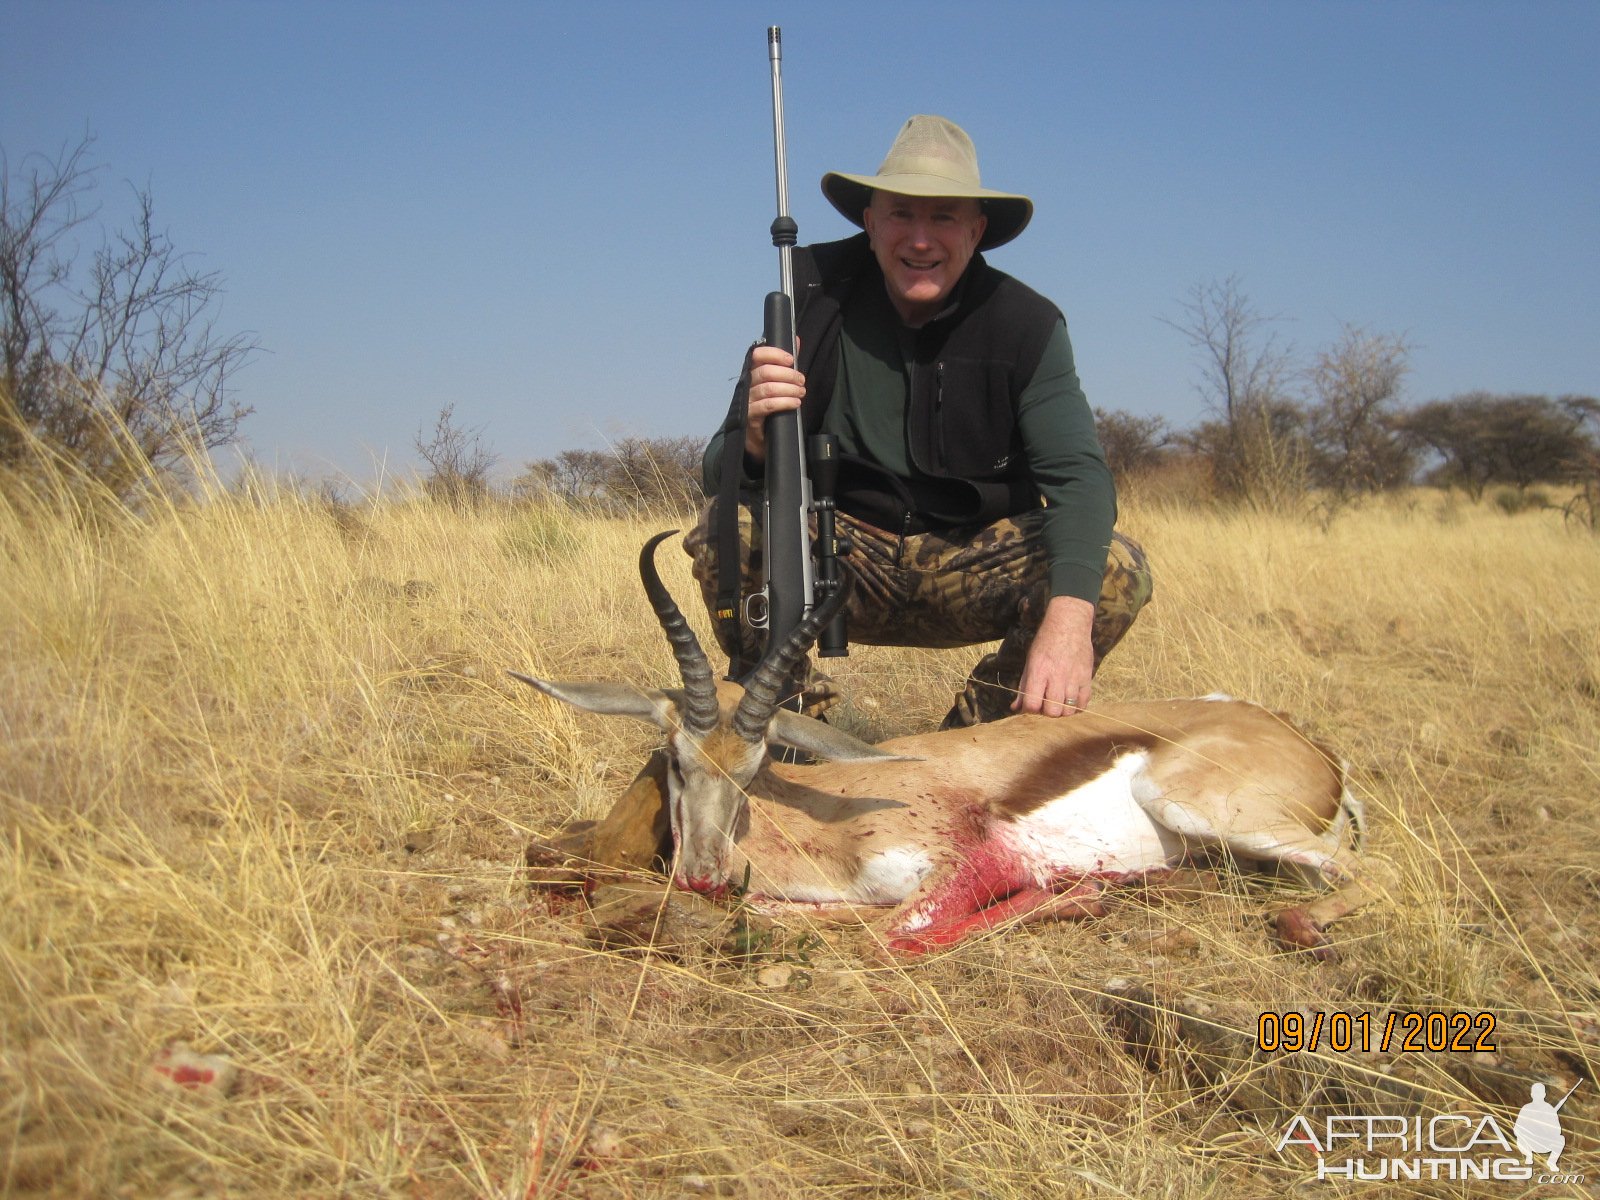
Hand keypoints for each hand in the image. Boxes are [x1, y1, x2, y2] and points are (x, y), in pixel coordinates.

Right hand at [743, 344, 805, 461]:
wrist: (758, 437)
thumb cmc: (768, 406)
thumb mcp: (778, 383)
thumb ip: (786, 363)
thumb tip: (796, 340)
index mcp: (753, 373)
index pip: (757, 355)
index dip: (774, 354)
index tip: (791, 359)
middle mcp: (747, 385)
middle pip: (765, 372)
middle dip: (787, 374)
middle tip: (801, 381)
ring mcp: (747, 401)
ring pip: (767, 388)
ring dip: (788, 389)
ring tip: (801, 393)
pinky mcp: (750, 417)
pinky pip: (767, 406)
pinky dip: (783, 403)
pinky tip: (795, 403)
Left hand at [1012, 595, 1095, 716]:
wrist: (1069, 623)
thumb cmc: (1046, 642)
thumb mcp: (1030, 662)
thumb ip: (1023, 686)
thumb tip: (1015, 708)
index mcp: (1039, 671)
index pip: (1032, 704)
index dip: (1030, 709)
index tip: (1031, 704)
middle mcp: (1057, 677)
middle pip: (1052, 712)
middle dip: (1046, 712)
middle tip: (1046, 703)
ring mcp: (1074, 678)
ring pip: (1068, 710)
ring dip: (1061, 710)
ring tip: (1058, 701)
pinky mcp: (1087, 678)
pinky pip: (1083, 703)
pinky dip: (1076, 707)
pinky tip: (1070, 700)